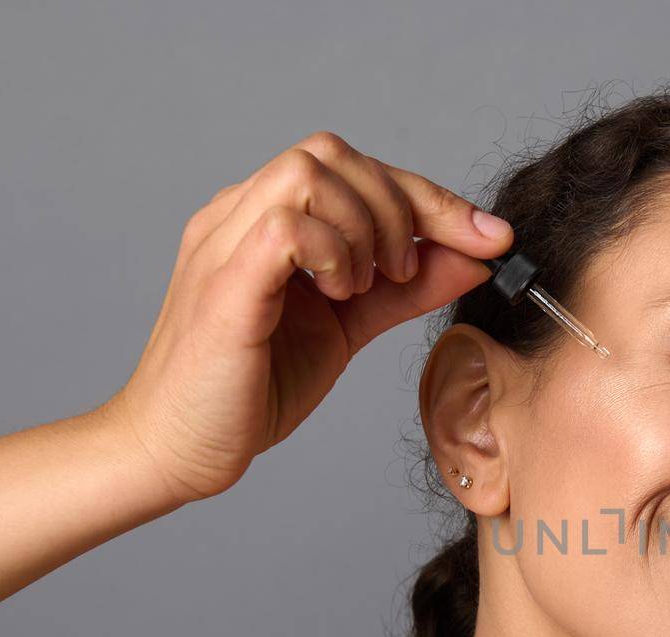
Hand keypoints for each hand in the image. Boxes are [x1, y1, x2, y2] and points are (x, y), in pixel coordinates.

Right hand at [104, 130, 513, 504]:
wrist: (179, 450)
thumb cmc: (250, 390)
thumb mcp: (348, 328)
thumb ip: (405, 289)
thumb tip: (474, 257)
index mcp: (265, 221)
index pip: (353, 170)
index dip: (430, 198)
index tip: (490, 237)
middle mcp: (238, 216)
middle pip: (333, 153)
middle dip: (404, 204)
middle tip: (410, 272)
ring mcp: (224, 243)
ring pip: (308, 170)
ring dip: (364, 225)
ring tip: (365, 288)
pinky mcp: (222, 283)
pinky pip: (284, 225)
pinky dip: (332, 251)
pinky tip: (339, 295)